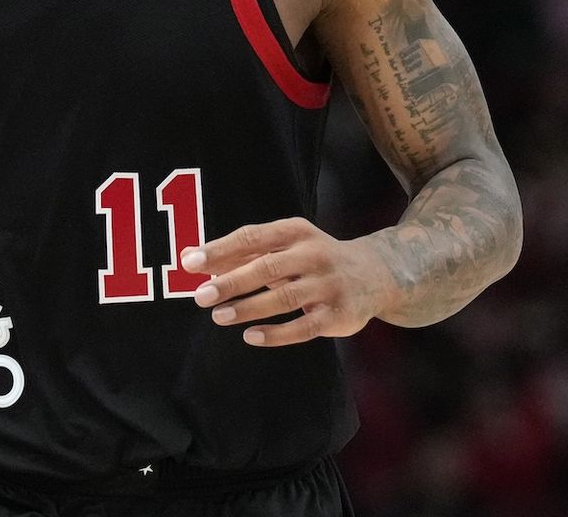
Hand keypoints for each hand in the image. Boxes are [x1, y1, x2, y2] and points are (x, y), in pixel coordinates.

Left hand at [181, 217, 399, 346]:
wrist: (376, 274)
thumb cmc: (316, 259)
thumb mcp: (286, 246)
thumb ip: (242, 253)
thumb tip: (192, 258)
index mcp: (296, 232)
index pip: (253, 237)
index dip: (220, 249)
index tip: (190, 262)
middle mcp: (314, 254)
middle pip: (267, 267)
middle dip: (231, 281)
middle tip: (200, 295)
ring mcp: (327, 285)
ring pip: (284, 298)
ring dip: (248, 307)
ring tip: (219, 316)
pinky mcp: (337, 315)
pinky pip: (303, 328)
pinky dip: (276, 334)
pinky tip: (251, 336)